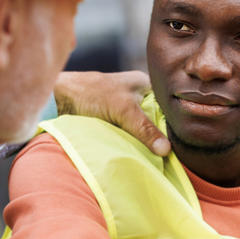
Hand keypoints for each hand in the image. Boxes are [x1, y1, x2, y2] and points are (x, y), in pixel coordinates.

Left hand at [53, 71, 170, 155]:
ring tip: (156, 154)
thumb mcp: (125, 111)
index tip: (180, 139)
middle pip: (154, 118)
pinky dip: (131, 141)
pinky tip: (139, 152)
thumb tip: (166, 150)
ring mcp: (124, 107)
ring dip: (143, 139)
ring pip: (141, 126)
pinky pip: (128, 132)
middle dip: (158, 132)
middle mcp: (136, 94)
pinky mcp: (112, 119)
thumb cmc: (93, 94)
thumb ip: (146, 130)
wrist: (60, 96)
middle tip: (169, 150)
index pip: (166, 105)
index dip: (172, 122)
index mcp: (144, 84)